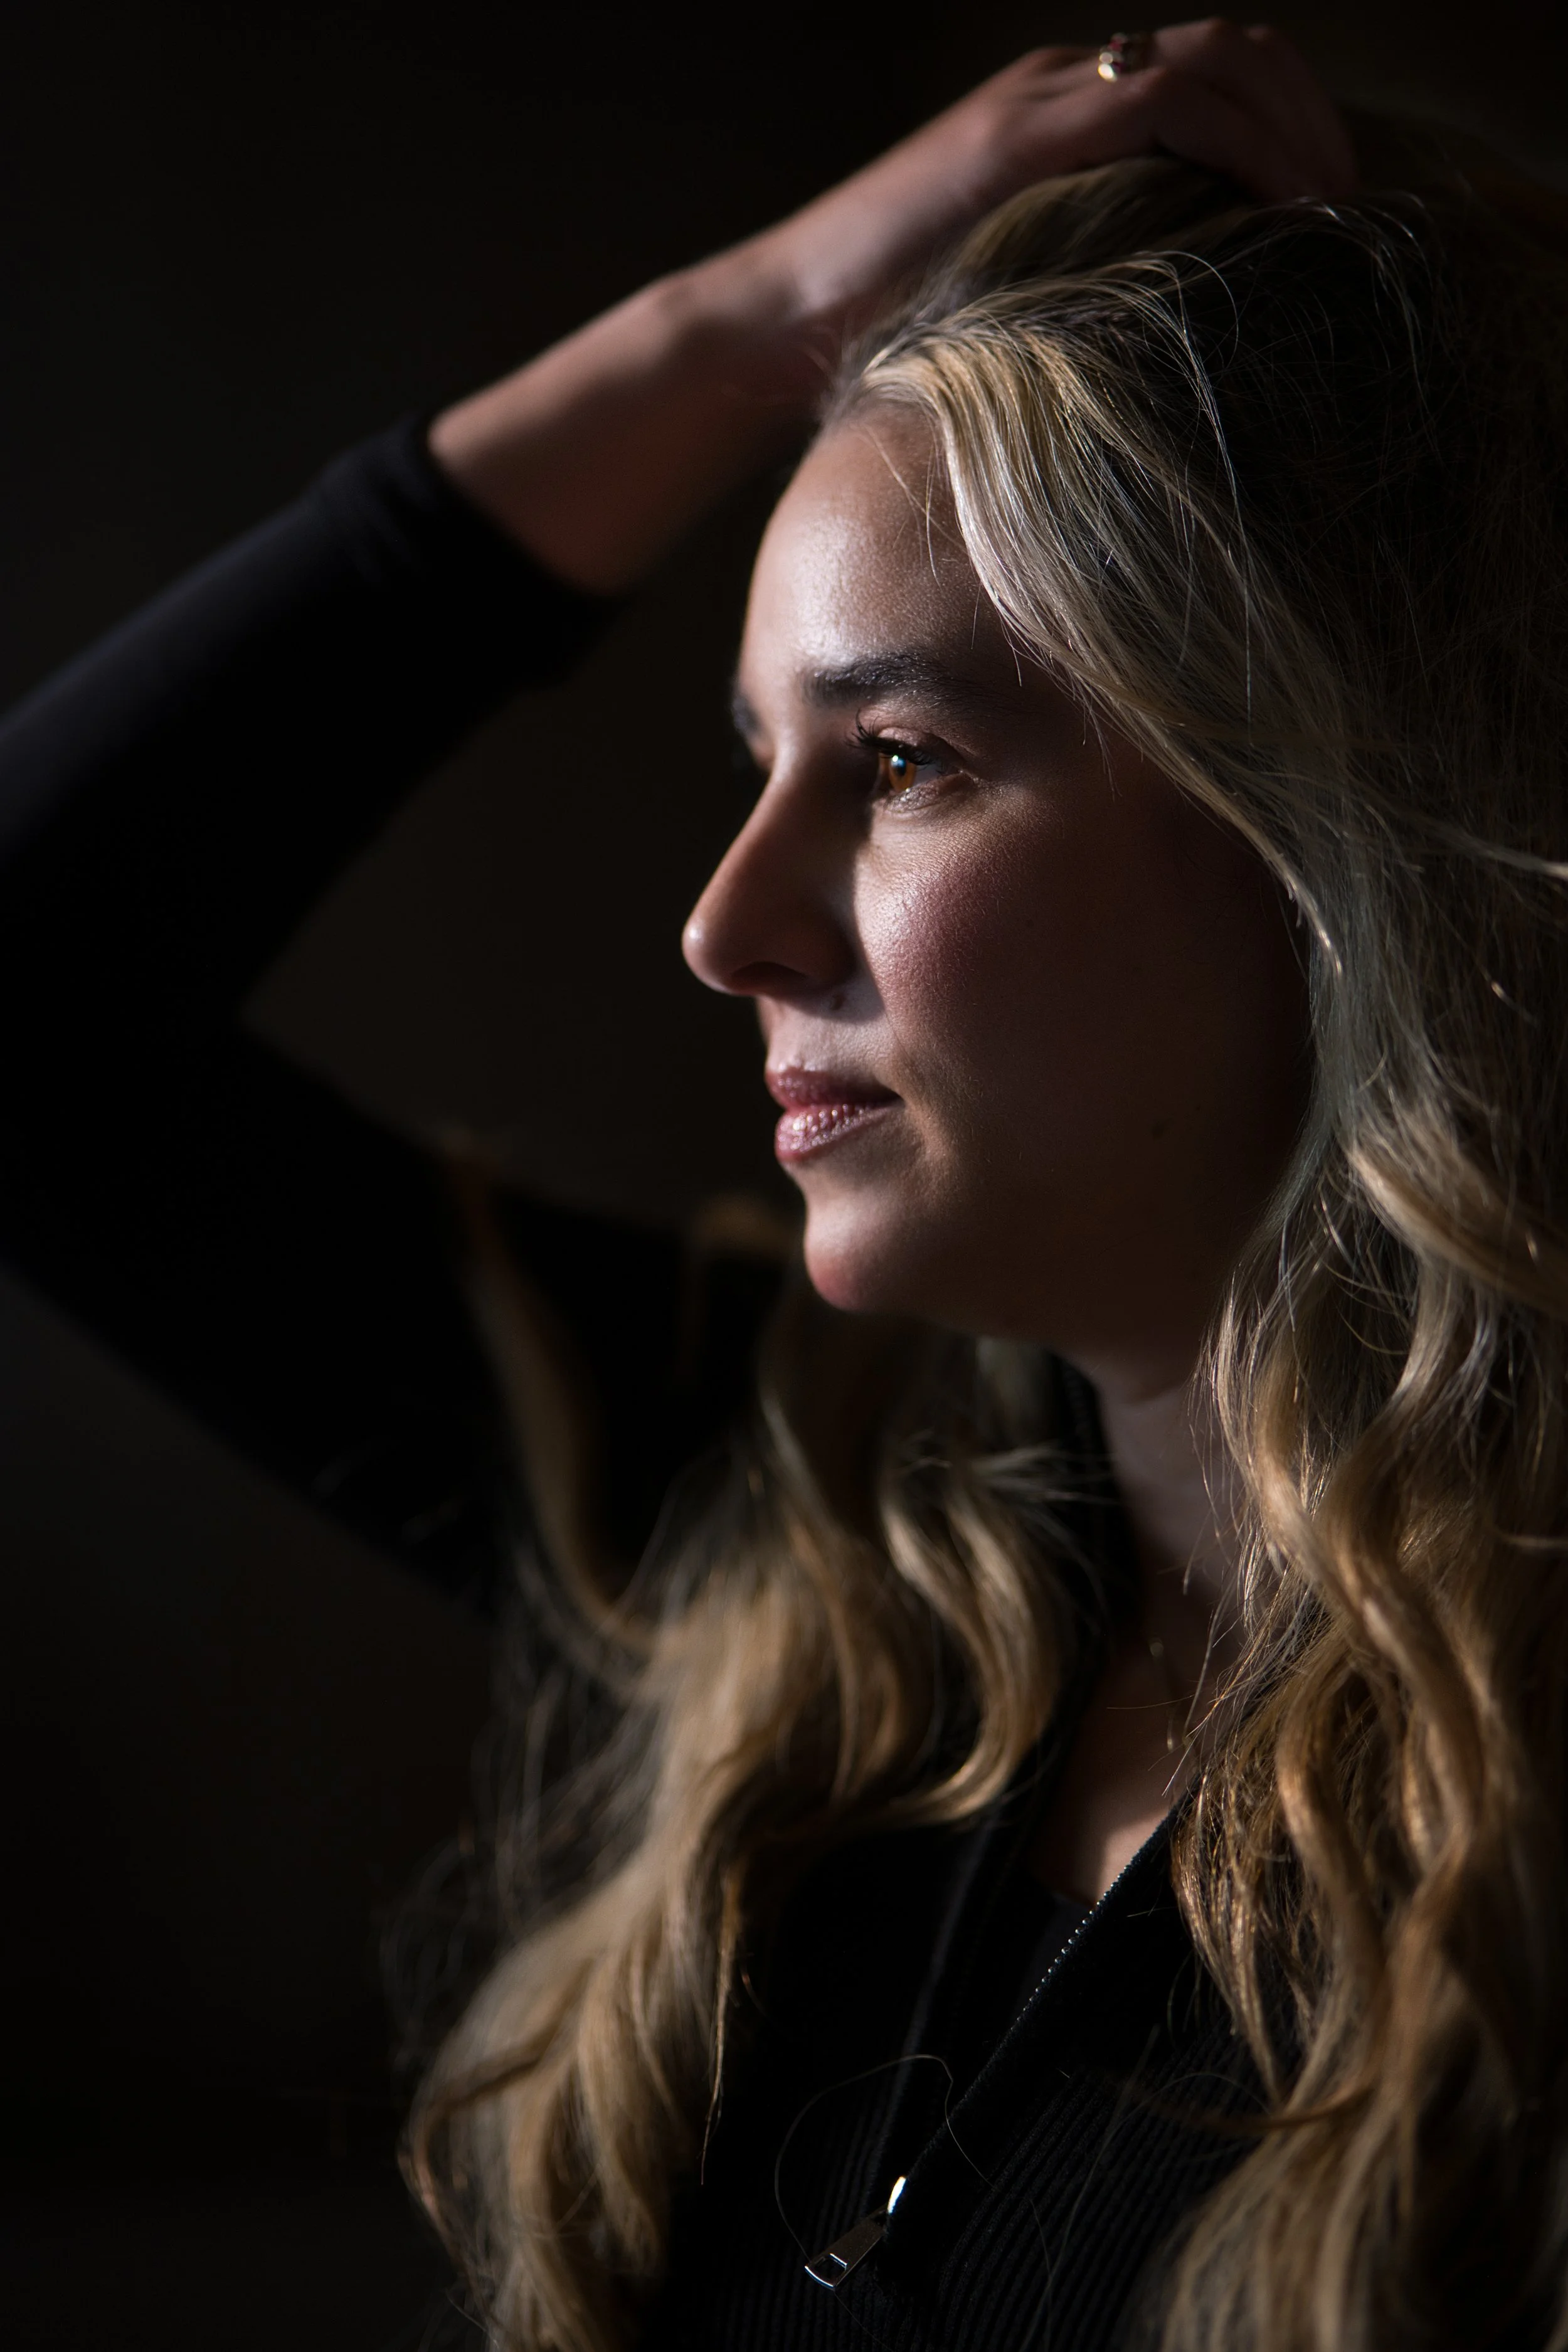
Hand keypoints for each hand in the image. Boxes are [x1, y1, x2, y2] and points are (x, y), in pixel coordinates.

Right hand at [760, 21, 1354, 335]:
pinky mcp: (1027, 135)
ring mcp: (1047, 100)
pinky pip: (1172, 100)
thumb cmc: (890, 330)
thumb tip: (1178, 333)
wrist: (787, 316)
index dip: (1293, 127)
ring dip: (1297, 130)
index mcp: (1069, 114)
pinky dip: (1245, 145)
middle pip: (1241, 51)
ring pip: (1222, 61)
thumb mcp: (1021, 293)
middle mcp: (1066, 84)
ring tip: (1331, 212)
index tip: (1330, 214)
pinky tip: (1278, 211)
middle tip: (1352, 210)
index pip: (1218, 76)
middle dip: (1315, 120)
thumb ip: (1094, 277)